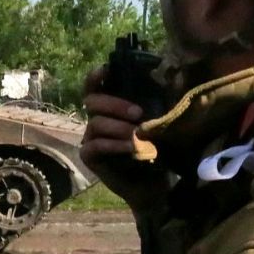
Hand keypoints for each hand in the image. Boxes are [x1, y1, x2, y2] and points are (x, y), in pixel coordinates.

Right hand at [80, 66, 170, 212]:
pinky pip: (95, 145)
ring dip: (118, 126)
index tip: (107, 69)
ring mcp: (91, 138)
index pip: (95, 86)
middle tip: (139, 113)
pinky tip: (130, 147)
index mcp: (111, 107)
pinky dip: (113, 144)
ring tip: (137, 133)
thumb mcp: (159, 120)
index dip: (97, 76)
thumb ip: (155, 99)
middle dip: (115, 104)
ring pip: (96, 123)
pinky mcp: (90, 156)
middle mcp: (97, 119)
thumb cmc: (158, 149)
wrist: (156, 184)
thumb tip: (163, 73)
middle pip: (93, 101)